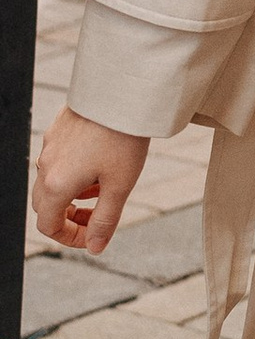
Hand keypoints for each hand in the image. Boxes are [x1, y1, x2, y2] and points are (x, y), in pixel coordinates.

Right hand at [33, 111, 149, 254]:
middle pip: (46, 204)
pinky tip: (101, 161)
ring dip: (74, 193)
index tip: (92, 236)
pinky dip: (74, 171)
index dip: (68, 238)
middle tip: (96, 215)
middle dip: (69, 216)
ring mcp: (51, 144)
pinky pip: (59, 159)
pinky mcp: (59, 127)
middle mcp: (47, 165)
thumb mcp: (120, 185)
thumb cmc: (124, 138)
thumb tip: (95, 248)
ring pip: (53, 180)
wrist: (123, 91)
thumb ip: (105, 220)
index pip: (47, 225)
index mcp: (57, 184)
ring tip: (103, 186)